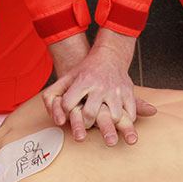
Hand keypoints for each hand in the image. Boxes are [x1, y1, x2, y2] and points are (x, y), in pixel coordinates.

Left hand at [43, 29, 155, 144]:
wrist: (110, 56)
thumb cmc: (86, 71)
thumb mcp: (67, 77)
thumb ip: (53, 95)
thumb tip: (57, 120)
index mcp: (83, 81)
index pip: (68, 104)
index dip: (66, 112)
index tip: (70, 112)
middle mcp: (99, 86)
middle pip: (89, 114)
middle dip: (86, 123)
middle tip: (87, 123)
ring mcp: (115, 90)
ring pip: (112, 117)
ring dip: (108, 125)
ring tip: (103, 122)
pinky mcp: (128, 93)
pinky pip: (129, 114)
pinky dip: (125, 121)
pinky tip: (118, 120)